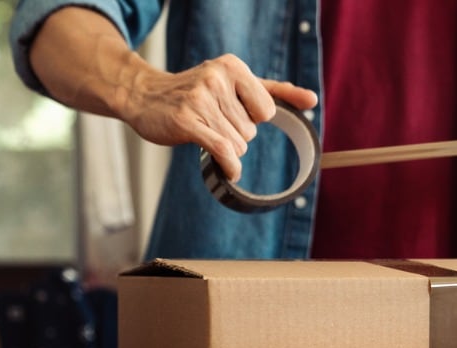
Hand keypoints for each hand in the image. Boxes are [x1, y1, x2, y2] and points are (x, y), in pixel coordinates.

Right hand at [120, 54, 318, 180]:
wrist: (144, 95)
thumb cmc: (194, 92)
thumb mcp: (236, 83)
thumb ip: (277, 91)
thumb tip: (313, 100)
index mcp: (233, 67)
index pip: (267, 111)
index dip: (252, 119)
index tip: (232, 111)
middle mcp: (217, 78)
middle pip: (251, 130)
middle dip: (236, 133)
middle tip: (211, 121)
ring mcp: (201, 99)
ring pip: (238, 144)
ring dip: (226, 147)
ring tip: (203, 130)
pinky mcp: (188, 121)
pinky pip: (224, 151)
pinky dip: (231, 167)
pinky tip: (229, 171)